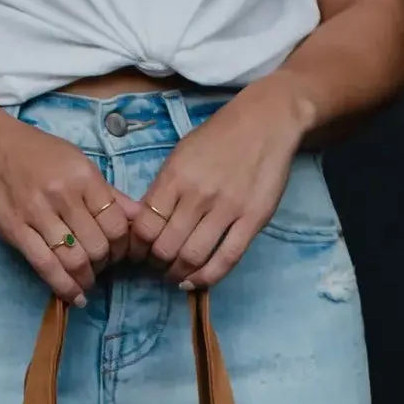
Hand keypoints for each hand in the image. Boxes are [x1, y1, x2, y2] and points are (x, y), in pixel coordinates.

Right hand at [0, 111, 140, 304]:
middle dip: (104, 265)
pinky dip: (64, 287)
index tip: (117, 252)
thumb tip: (139, 216)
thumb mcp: (76, 161)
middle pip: (98, 246)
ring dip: (86, 279)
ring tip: (86, 281)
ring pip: (75, 260)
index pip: (116, 224)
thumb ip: (107, 191)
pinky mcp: (16, 230)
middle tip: (100, 267)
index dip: (122, 246)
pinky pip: (46, 266)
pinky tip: (74, 297)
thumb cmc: (35, 151)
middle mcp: (63, 195)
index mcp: (83, 176)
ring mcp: (37, 214)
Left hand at [128, 77, 311, 288]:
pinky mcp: (253, 219)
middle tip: (158, 267)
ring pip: (192, 258)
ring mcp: (227, 208)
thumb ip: (163, 189)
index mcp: (175, 176)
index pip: (145, 227)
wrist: (266, 121)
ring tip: (175, 275)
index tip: (139, 253)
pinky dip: (206, 278)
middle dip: (156, 266)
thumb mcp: (181, 154)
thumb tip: (144, 225)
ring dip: (178, 275)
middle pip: (165, 248)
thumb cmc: (219, 137)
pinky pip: (226, 260)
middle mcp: (198, 194)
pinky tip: (195, 282)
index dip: (138, 248)